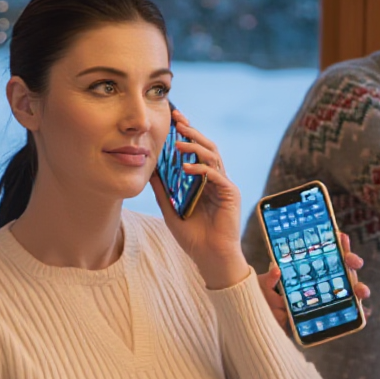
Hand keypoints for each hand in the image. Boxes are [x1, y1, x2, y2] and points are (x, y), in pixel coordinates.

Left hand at [151, 112, 249, 290]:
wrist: (210, 258)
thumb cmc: (193, 238)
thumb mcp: (171, 211)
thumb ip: (162, 191)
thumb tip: (149, 171)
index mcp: (204, 182)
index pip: (196, 152)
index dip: (187, 135)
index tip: (174, 121)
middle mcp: (216, 180)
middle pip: (207, 148)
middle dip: (192, 132)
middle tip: (177, 120)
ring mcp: (224, 186)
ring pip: (213, 157)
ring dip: (196, 146)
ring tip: (179, 141)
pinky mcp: (230, 194)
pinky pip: (216, 175)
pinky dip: (201, 169)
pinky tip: (186, 167)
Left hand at [259, 230, 366, 334]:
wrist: (256, 322)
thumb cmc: (260, 299)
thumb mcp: (259, 286)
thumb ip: (268, 280)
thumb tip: (276, 269)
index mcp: (306, 270)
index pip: (326, 253)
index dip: (336, 244)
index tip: (341, 236)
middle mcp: (318, 282)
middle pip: (341, 269)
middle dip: (351, 263)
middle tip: (355, 262)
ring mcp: (323, 298)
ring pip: (348, 290)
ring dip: (359, 289)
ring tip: (362, 291)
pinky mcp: (324, 316)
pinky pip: (345, 314)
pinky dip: (358, 313)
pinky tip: (365, 312)